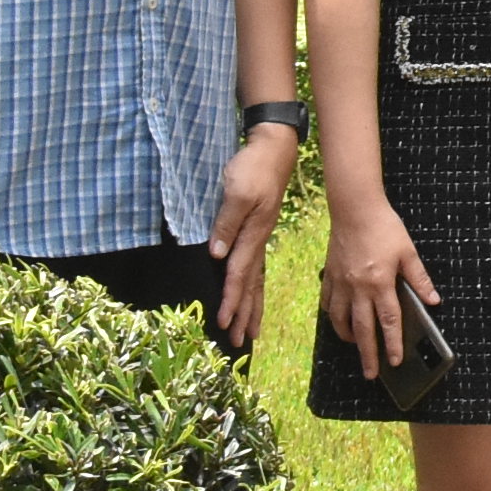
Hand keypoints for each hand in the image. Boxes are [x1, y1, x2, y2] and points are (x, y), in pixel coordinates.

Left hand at [208, 122, 300, 345]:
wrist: (273, 148)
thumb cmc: (253, 167)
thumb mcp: (236, 191)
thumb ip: (227, 223)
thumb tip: (217, 254)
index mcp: (252, 234)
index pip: (239, 274)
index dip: (231, 299)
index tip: (223, 322)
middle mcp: (258, 240)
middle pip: (251, 285)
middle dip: (244, 314)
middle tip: (237, 342)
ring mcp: (260, 236)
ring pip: (256, 279)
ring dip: (251, 306)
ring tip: (249, 330)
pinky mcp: (258, 229)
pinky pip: (256, 267)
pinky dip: (254, 286)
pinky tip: (251, 294)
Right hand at [322, 194, 434, 377]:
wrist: (355, 208)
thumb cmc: (384, 228)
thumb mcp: (408, 251)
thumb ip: (419, 278)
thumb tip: (434, 300)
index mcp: (380, 283)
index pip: (388, 321)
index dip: (392, 344)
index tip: (395, 362)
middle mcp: (358, 288)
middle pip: (363, 329)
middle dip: (368, 354)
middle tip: (371, 374)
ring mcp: (341, 283)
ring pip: (341, 320)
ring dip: (348, 338)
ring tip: (355, 348)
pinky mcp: (330, 276)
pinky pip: (328, 303)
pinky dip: (333, 316)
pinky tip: (338, 321)